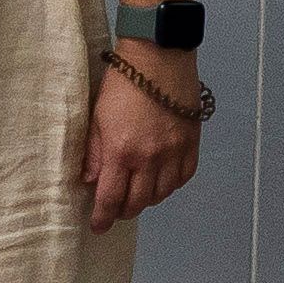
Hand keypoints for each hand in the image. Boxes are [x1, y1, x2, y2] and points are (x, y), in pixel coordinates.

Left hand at [76, 45, 208, 224]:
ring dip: (148, 199)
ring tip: (138, 193)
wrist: (158, 55)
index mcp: (121, 152)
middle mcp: (150, 158)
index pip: (111, 198)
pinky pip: (184, 177)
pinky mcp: (192, 141)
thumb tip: (91, 181)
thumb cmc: (121, 82)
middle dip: (125, 210)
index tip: (98, 227)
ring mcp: (174, 151)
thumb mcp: (97, 117)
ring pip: (163, 193)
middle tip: (117, 209)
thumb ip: (95, 154)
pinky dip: (172, 185)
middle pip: (139, 202)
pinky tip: (162, 180)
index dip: (103, 218)